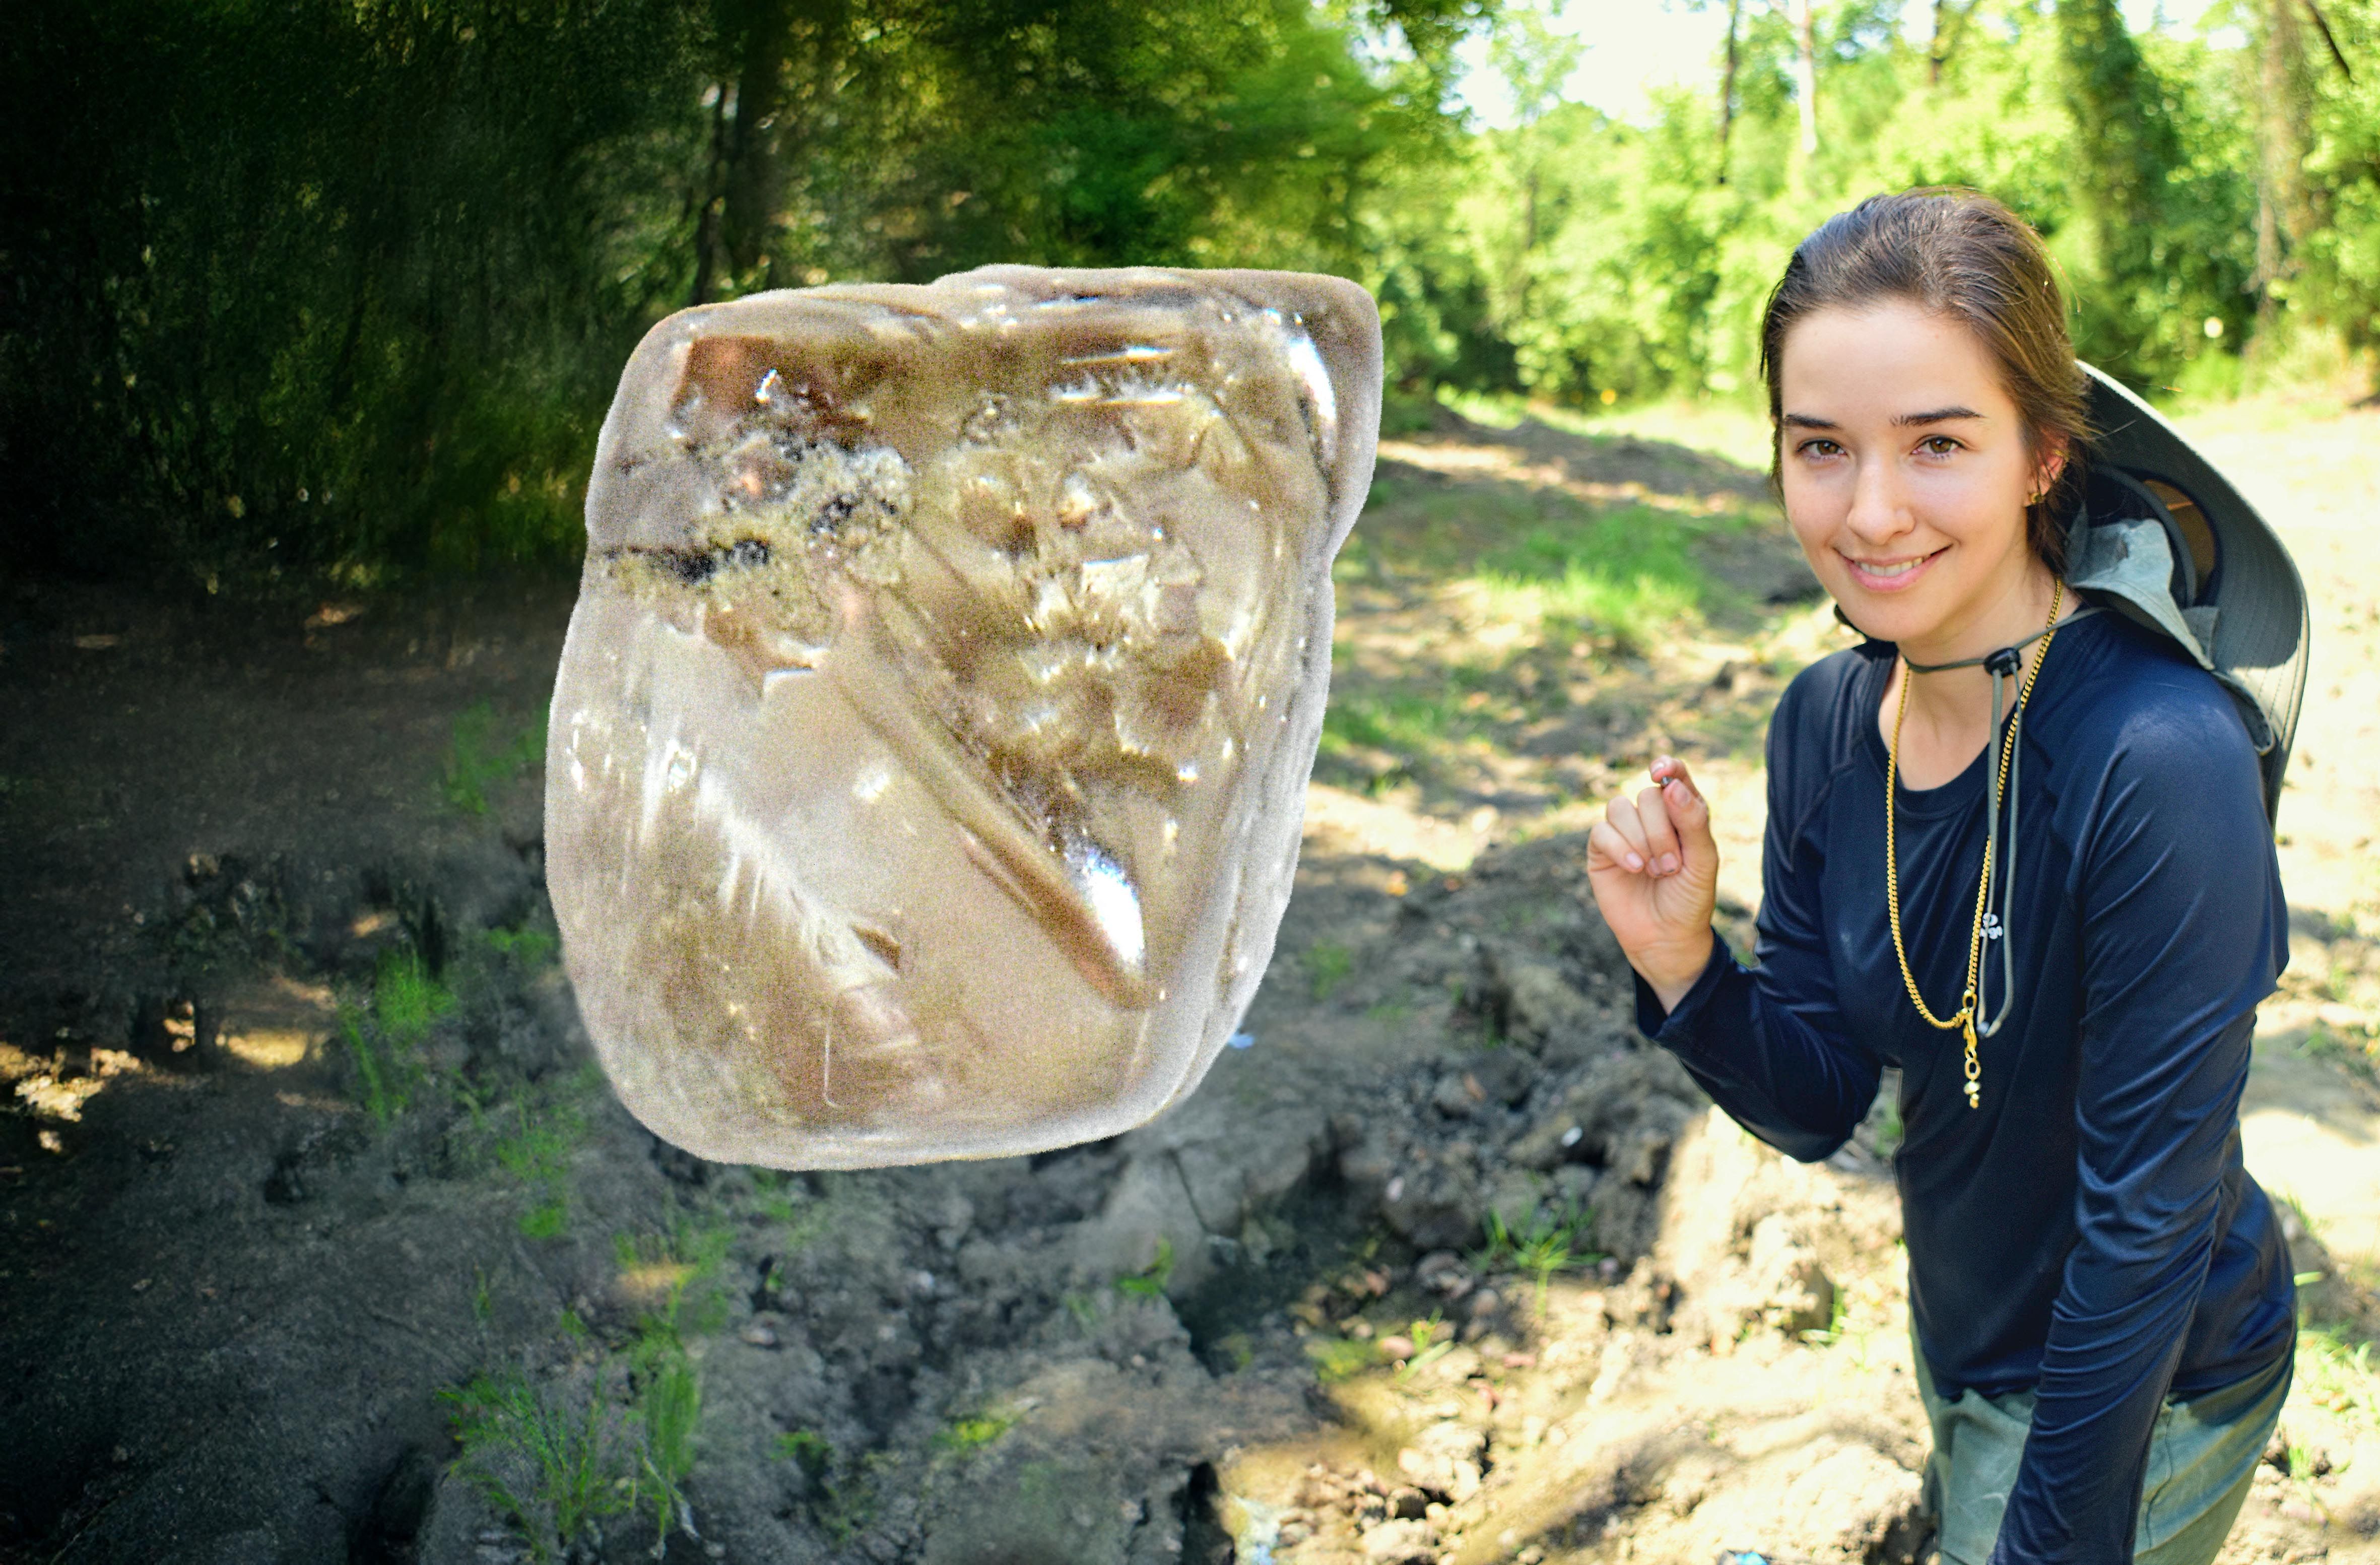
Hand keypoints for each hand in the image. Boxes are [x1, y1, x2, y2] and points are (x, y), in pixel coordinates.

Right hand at [1585, 756, 1719, 1012]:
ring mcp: (1624, 832)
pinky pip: (1601, 831)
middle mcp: (1652, 817)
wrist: (1666, 938)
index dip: (1667, 767)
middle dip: (1661, 831)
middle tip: (1672, 865)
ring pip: (1621, 808)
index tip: (1660, 771)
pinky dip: (1620, 847)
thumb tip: (1670, 785)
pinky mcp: (1602, 850)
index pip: (1673, 776)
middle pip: (1648, 796)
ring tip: (1655, 871)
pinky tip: (1635, 869)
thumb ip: (1692, 821)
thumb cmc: (1689, 899)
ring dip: (1641, 840)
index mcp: (1681, 813)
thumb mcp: (1702, 861)